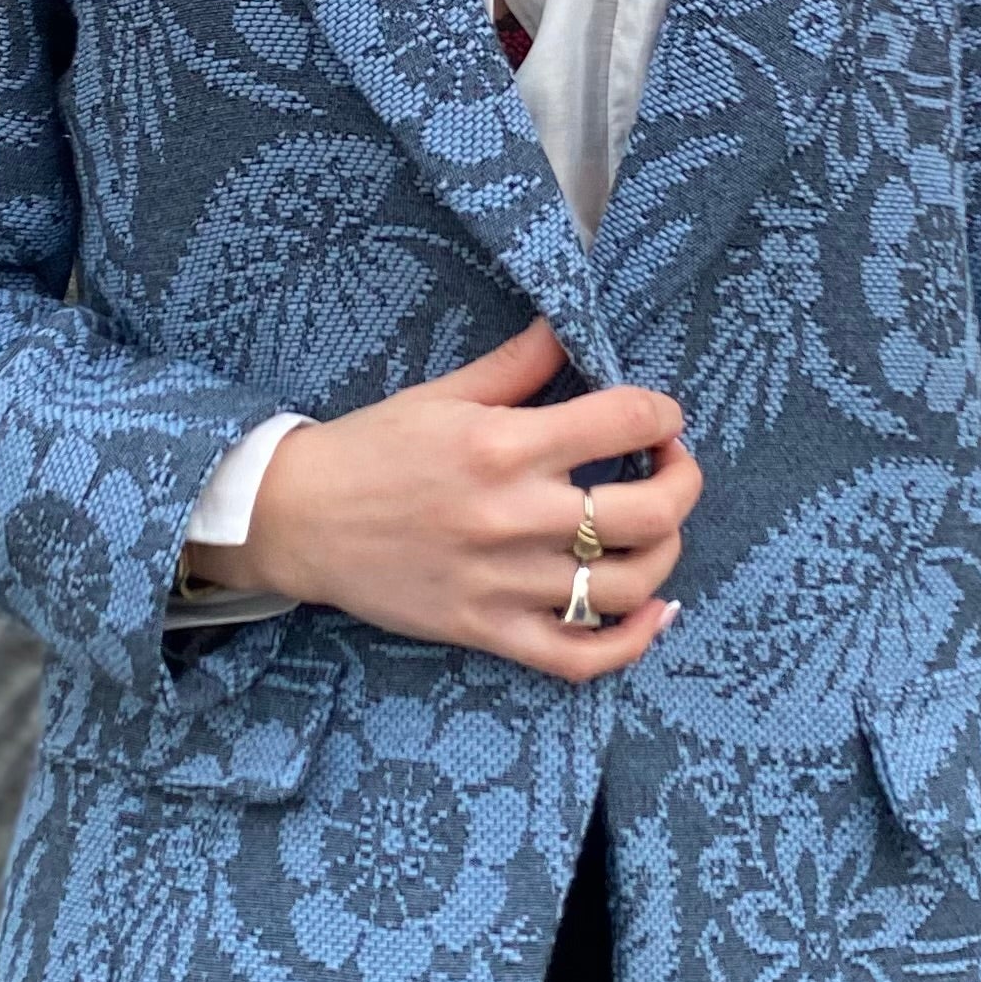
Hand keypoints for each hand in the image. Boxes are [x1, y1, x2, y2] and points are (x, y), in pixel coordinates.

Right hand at [184, 315, 697, 679]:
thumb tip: (569, 325)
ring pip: (630, 585)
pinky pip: (582, 656)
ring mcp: (504, 582)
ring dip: (664, 555)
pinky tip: (652, 613)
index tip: (658, 417)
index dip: (662, 414)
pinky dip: (633, 641)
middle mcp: (513, 515)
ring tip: (653, 530)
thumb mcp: (443, 394)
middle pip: (651, 512)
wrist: (296, 521)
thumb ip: (516, 364)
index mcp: (504, 444)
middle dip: (684, 481)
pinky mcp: (488, 631)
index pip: (626, 421)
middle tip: (671, 465)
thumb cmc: (370, 450)